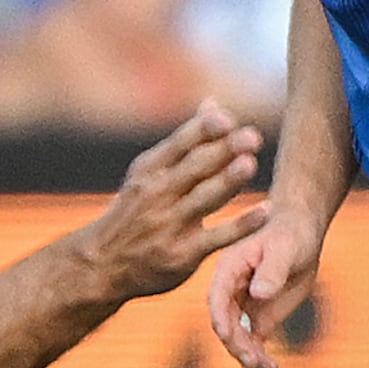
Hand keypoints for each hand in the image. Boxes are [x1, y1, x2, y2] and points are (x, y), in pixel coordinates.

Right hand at [77, 104, 265, 304]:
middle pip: (195, 168)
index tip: (227, 119)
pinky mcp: (184, 254)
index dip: (203, 130)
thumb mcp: (149, 173)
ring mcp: (170, 225)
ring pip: (205, 199)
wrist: (103, 264)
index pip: (180, 144)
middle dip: (223, 151)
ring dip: (228, 181)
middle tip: (252, 137)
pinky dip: (242, 226)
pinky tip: (266, 212)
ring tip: (250, 164)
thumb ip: (186, 141)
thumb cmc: (135, 211)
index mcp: (150, 170)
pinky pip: (218, 237)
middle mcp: (158, 194)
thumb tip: (214, 102)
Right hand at [204, 192, 326, 367]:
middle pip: (227, 329)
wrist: (301, 234)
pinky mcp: (259, 322)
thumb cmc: (290, 234)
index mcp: (228, 272)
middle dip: (241, 349)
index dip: (220, 321)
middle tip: (261, 363)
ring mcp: (243, 311)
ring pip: (239, 345)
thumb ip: (272, 269)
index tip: (229, 338)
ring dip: (252, 366)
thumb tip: (258, 293)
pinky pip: (255, 349)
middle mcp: (230, 295)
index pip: (217, 301)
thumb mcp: (285, 248)